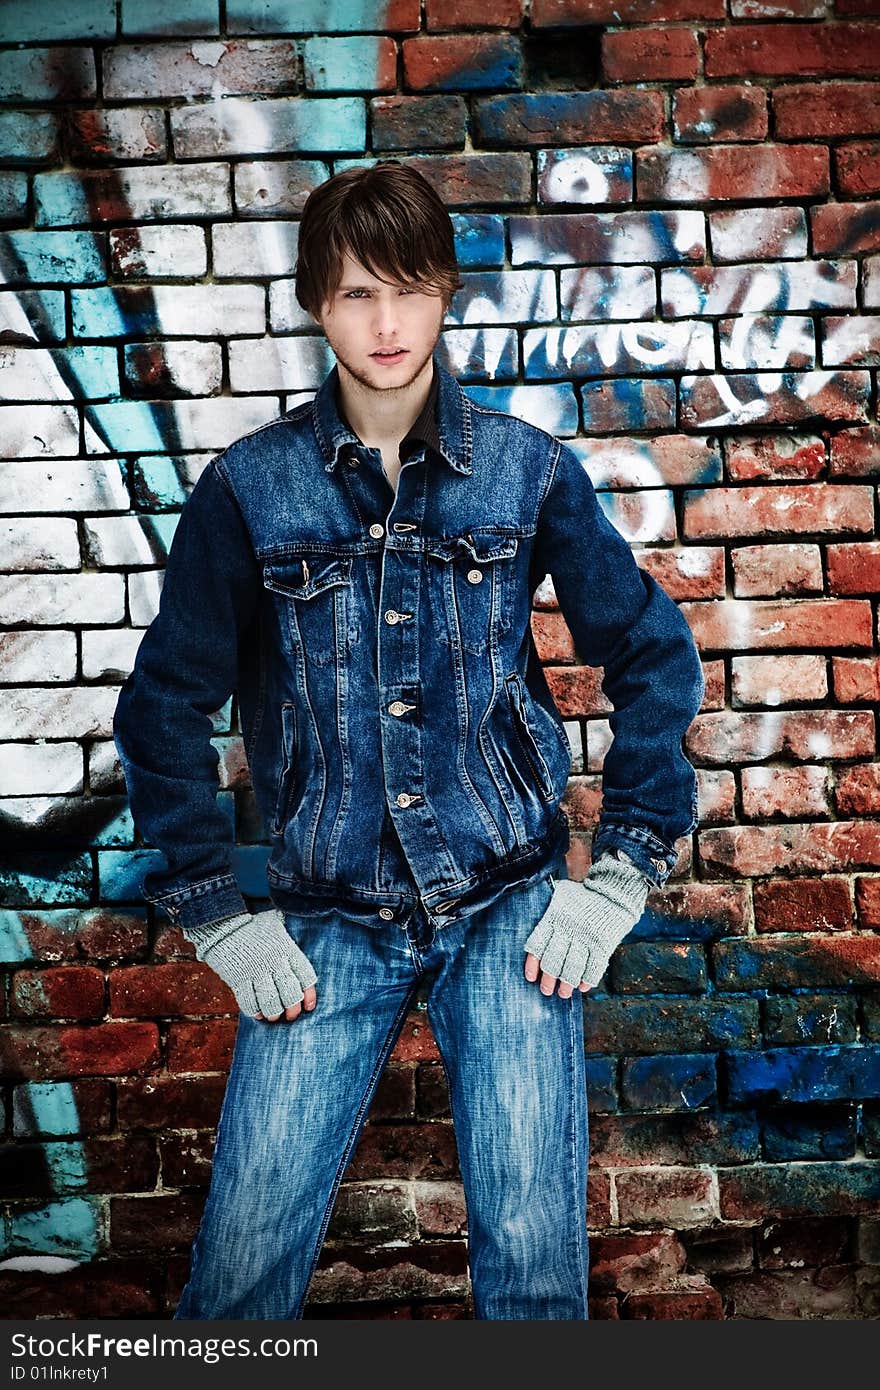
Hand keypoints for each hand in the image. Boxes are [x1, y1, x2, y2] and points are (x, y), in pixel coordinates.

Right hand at [184, 907, 318, 1022]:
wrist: (223, 922)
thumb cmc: (252, 923)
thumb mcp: (276, 925)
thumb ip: (288, 940)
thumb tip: (296, 941)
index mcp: (286, 949)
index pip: (305, 975)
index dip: (309, 994)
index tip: (309, 1006)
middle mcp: (274, 962)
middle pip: (290, 993)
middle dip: (293, 1009)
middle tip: (291, 1015)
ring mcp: (256, 972)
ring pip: (271, 1001)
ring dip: (274, 1013)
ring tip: (274, 1016)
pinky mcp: (238, 979)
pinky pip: (249, 1002)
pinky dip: (254, 1011)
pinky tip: (257, 1013)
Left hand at [523, 854, 651, 998]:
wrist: (615, 891)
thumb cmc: (584, 896)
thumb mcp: (562, 896)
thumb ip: (549, 912)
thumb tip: (536, 924)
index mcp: (554, 917)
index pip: (538, 944)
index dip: (533, 964)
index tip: (531, 978)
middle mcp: (568, 929)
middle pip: (553, 960)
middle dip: (548, 980)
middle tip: (546, 991)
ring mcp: (586, 937)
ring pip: (572, 967)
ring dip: (566, 984)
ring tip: (563, 993)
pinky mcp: (603, 944)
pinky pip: (594, 967)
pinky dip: (587, 980)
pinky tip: (582, 986)